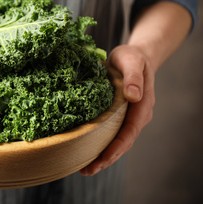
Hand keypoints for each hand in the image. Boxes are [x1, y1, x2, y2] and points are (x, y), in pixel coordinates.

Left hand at [80, 45, 154, 175]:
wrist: (134, 56)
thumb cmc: (132, 57)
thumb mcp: (132, 61)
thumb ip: (134, 77)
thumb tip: (134, 96)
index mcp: (142, 106)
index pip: (130, 132)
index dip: (116, 147)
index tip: (102, 158)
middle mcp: (137, 116)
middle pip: (123, 143)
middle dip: (106, 159)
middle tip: (87, 171)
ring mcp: (128, 118)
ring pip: (116, 142)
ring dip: (102, 156)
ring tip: (84, 169)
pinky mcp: (118, 116)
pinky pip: (110, 134)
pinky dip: (99, 145)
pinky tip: (86, 151)